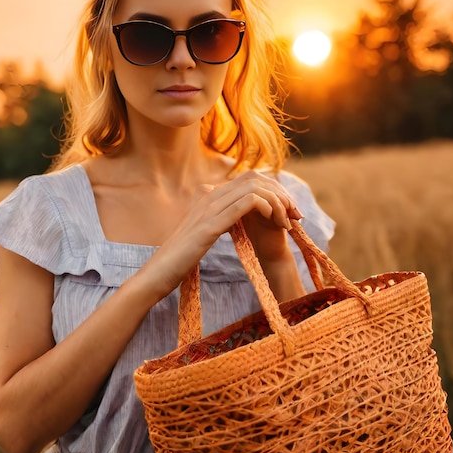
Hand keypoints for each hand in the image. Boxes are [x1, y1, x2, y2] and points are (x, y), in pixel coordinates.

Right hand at [146, 171, 301, 294]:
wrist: (157, 275)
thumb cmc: (179, 260)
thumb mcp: (200, 234)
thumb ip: (216, 221)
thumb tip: (235, 219)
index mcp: (206, 195)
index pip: (247, 179)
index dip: (272, 190)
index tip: (287, 211)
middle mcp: (207, 195)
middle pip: (254, 178)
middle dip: (281, 193)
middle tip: (295, 214)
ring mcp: (208, 207)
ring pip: (255, 187)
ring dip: (278, 201)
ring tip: (289, 221)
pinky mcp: (211, 223)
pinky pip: (248, 202)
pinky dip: (268, 208)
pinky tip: (275, 223)